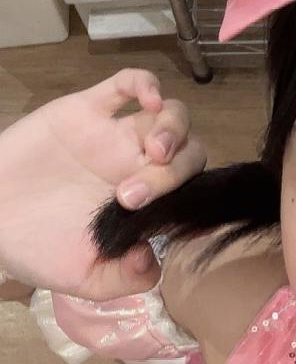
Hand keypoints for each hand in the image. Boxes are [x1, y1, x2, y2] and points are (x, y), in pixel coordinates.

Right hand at [0, 68, 206, 299]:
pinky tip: (150, 102)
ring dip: (175, 129)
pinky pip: (127, 84)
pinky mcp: (87, 111)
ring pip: (171, 116)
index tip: (157, 218)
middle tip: (131, 196)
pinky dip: (147, 84)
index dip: (189, 200)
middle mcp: (138, 167)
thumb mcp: (85, 278)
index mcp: (146, 205)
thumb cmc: (36, 247)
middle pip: (189, 153)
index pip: (191, 191)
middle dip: (176, 172)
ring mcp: (115, 137)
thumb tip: (155, 261)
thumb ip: (125, 277)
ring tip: (155, 152)